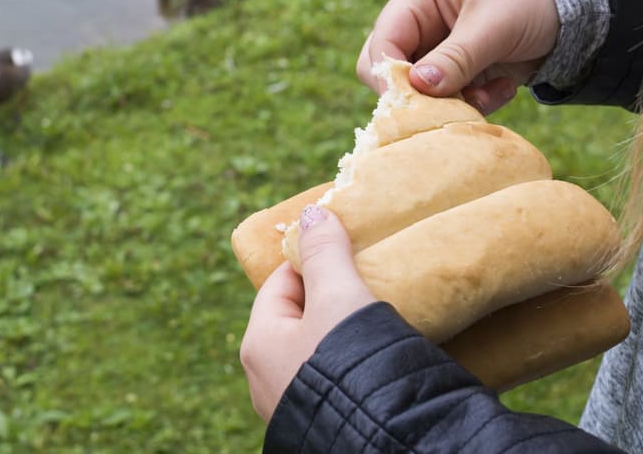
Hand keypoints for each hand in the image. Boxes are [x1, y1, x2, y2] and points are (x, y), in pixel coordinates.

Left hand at [240, 205, 375, 421]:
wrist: (383, 440)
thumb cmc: (351, 360)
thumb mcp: (337, 295)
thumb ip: (324, 252)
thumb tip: (312, 212)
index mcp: (259, 342)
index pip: (281, 282)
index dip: (313, 259)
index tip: (347, 246)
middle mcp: (265, 376)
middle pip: (298, 315)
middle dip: (330, 293)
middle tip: (367, 278)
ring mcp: (291, 400)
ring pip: (316, 345)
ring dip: (344, 326)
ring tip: (378, 312)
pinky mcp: (320, 417)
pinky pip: (331, 372)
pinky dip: (351, 355)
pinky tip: (378, 351)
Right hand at [356, 0, 559, 113]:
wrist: (577, 6)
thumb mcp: (494, 24)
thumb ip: (456, 57)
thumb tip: (418, 87)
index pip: (383, 42)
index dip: (390, 75)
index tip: (410, 104)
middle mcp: (418, 24)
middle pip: (386, 71)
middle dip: (416, 94)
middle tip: (447, 106)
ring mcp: (435, 49)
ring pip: (417, 92)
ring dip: (450, 102)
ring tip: (489, 94)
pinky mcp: (455, 71)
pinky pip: (445, 100)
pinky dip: (472, 103)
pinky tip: (503, 88)